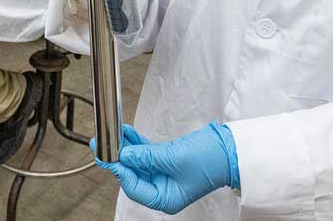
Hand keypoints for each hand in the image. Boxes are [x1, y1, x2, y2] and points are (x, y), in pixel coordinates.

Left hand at [94, 123, 239, 214]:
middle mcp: (164, 189)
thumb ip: (147, 157)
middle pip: (134, 175)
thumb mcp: (174, 158)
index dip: (120, 172)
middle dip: (119, 158)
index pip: (135, 187)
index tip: (108, 157)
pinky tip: (127, 133)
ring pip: (139, 162)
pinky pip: (147, 153)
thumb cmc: (210, 160)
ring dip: (127, 147)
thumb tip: (125, 155)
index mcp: (166, 199)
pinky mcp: (167, 160)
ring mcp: (165, 174)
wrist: (231, 148)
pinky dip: (137, 143)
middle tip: (101, 144)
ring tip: (113, 134)